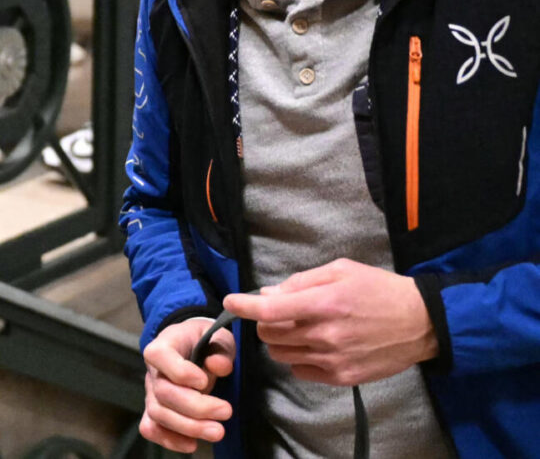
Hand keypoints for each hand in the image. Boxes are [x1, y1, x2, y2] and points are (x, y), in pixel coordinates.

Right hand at [140, 317, 234, 452]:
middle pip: (163, 392)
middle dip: (196, 407)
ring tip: (218, 431)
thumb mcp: (218, 335)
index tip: (204, 381)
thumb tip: (218, 365)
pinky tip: (192, 444)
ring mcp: (151, 392)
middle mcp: (153, 369)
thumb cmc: (204, 340)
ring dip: (189, 427)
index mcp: (164, 344)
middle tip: (226, 411)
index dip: (179, 371)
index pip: (158, 355)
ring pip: (158, 414)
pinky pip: (151, 429)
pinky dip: (169, 440)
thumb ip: (221, 348)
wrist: (192, 348)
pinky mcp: (154, 410)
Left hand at [223, 258, 437, 386]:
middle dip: (264, 319)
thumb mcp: (339, 270)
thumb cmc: (377, 288)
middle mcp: (325, 335)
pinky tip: (312, 343)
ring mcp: (333, 360)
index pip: (270, 310)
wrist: (419, 323)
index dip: (244, 306)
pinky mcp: (342, 378)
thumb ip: (301, 282)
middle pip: (269, 333)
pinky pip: (300, 370)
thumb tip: (268, 294)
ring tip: (298, 326)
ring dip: (279, 339)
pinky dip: (297, 357)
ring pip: (281, 353)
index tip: (230, 302)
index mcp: (323, 303)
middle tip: (279, 309)